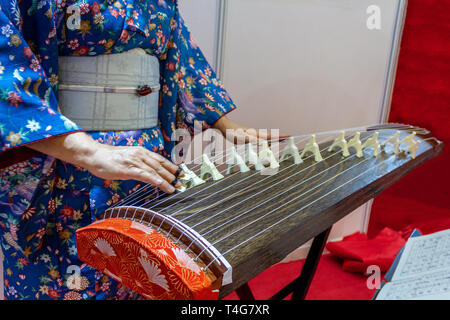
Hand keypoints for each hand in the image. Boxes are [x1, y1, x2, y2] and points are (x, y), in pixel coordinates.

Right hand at [27, 132, 181, 193]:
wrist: (95, 155)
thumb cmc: (110, 158)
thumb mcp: (128, 158)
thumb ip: (139, 164)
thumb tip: (148, 172)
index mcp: (141, 152)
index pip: (161, 160)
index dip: (172, 167)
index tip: (182, 174)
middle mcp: (140, 155)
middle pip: (160, 166)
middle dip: (173, 175)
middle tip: (182, 183)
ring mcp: (134, 161)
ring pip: (154, 171)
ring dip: (166, 180)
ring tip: (175, 188)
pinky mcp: (128, 169)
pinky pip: (144, 175)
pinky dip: (154, 180)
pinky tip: (162, 185)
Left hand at [213, 116, 289, 143]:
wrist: (224, 126)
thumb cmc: (231, 133)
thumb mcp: (242, 138)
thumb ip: (253, 140)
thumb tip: (264, 143)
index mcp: (256, 135)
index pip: (271, 137)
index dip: (281, 137)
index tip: (290, 136)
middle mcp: (255, 134)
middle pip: (270, 137)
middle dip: (279, 138)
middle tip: (288, 138)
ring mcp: (251, 135)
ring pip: (264, 139)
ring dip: (272, 140)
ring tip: (280, 141)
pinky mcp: (247, 137)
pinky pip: (258, 141)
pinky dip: (264, 143)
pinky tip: (263, 144)